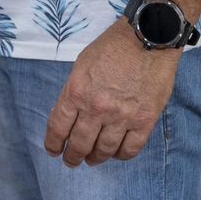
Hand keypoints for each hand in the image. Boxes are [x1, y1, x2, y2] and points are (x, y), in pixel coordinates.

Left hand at [44, 19, 178, 166]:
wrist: (147, 37)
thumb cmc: (112, 47)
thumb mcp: (82, 65)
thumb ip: (74, 92)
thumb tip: (69, 116)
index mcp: (76, 91)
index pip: (58, 127)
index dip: (53, 143)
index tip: (53, 150)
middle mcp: (96, 108)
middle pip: (80, 143)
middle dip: (73, 156)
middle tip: (72, 161)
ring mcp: (121, 116)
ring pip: (104, 150)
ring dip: (96, 158)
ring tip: (93, 160)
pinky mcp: (144, 121)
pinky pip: (130, 149)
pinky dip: (121, 155)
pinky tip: (116, 153)